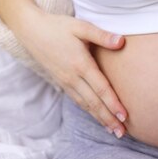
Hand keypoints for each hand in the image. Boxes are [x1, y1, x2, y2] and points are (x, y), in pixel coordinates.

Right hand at [18, 10, 127, 135]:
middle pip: (94, 102)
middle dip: (109, 118)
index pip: (100, 88)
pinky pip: (77, 100)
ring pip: (85, 104)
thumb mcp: (81, 26)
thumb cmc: (59, 26)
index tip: (125, 115)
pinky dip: (88, 110)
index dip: (113, 103)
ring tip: (112, 129)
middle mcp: (73, 77)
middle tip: (122, 132)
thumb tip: (122, 41)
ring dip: (99, 118)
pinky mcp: (61, 82)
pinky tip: (95, 115)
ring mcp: (65, 81)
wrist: (32, 31)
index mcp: (80, 63)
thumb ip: (102, 36)